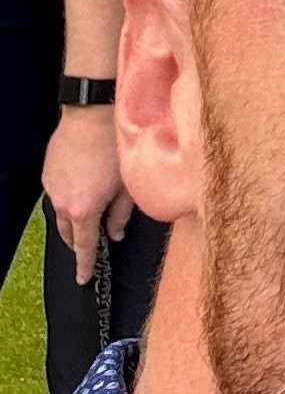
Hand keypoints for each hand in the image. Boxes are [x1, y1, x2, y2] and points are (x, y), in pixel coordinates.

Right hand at [41, 107, 131, 285]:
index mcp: (83, 210)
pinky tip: (83, 191)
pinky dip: (69, 200)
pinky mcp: (48, 173)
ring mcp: (52, 187)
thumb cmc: (114, 149)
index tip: (84, 277)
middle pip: (69, 233)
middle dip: (79, 242)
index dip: (85, 264)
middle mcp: (63, 202)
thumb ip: (121, 215)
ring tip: (90, 217)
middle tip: (91, 246)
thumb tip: (116, 232)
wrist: (92, 116)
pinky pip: (58, 194)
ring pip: (62, 214)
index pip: (83, 247)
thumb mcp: (127, 187)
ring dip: (74, 220)